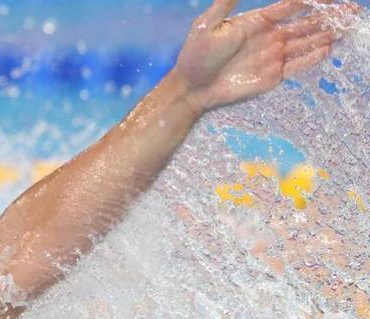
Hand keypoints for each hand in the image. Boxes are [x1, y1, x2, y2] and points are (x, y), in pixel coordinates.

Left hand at [171, 0, 358, 113]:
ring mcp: (273, 56)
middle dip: (328, 16)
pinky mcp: (272, 76)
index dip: (311, 0)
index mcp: (257, 21)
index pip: (291, 6)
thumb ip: (226, 2)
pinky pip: (298, 65)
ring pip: (306, 42)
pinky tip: (328, 49)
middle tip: (351, 9)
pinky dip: (313, 58)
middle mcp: (269, 37)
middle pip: (306, 23)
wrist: (191, 88)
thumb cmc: (195, 55)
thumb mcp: (209, 24)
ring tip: (347, 27)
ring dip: (326, 34)